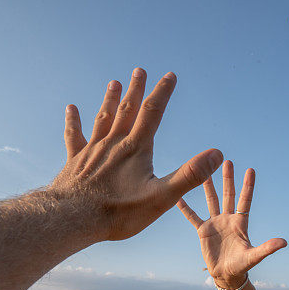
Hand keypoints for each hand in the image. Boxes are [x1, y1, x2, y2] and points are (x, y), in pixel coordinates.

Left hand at [49, 68, 223, 241]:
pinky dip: (73, 121)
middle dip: (136, 90)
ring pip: (103, 118)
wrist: (73, 219)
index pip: (152, 113)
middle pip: (127, 110)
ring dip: (110, 100)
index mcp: (136, 149)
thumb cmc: (119, 212)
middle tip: (139, 70)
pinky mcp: (75, 162)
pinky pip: (74, 136)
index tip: (169, 75)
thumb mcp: (162, 197)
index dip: (162, 92)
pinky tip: (71, 109)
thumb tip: (217, 154)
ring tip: (114, 83)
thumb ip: (190, 175)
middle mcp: (113, 143)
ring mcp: (92, 150)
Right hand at [177, 161, 286, 287]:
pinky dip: (186, 208)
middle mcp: (228, 219)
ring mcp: (215, 223)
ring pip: (211, 200)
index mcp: (240, 223)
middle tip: (226, 160)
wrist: (226, 275)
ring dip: (208, 186)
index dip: (248, 186)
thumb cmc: (242, 266)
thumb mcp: (254, 256)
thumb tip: (284, 242)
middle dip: (228, 178)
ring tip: (204, 170)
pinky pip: (193, 217)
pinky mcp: (203, 231)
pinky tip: (179, 196)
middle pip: (228, 195)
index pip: (245, 200)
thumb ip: (267, 248)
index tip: (250, 170)